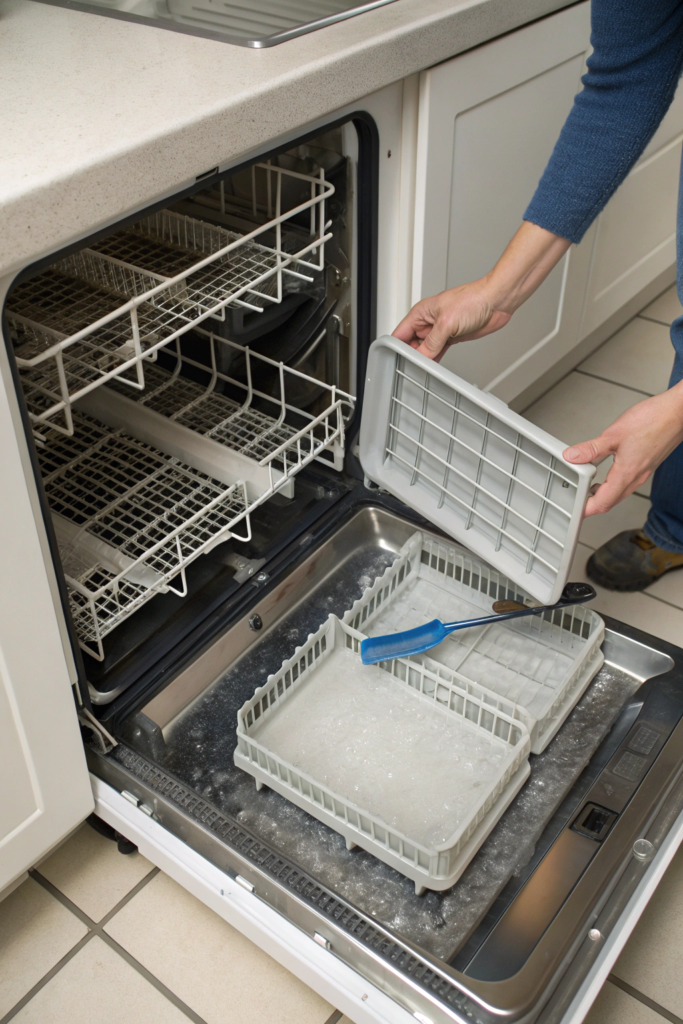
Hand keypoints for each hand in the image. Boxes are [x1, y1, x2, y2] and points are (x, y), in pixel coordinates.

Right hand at [393, 281, 511, 360]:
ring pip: (425, 350)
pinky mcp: (452, 338)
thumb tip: (422, 356)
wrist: (496, 301)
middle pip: (411, 344)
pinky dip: (436, 360)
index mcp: (421, 313)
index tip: (396, 360)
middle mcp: (429, 322)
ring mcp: (440, 330)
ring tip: (422, 369)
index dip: (395, 346)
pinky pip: (438, 352)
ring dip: (424, 359)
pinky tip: (434, 367)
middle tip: (412, 368)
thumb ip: (432, 342)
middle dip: (411, 356)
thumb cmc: (473, 299)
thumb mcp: (447, 322)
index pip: (400, 333)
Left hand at [563, 383, 682, 515]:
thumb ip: (591, 449)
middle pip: (610, 502)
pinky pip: (627, 483)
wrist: (678, 413)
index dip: (585, 509)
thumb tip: (572, 457)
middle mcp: (636, 478)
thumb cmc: (653, 420)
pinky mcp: (646, 466)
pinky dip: (613, 484)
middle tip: (576, 499)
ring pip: (619, 493)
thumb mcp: (613, 434)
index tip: (574, 508)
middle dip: (591, 504)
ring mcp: (642, 473)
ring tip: (586, 487)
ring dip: (602, 494)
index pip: (602, 503)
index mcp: (626, 474)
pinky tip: (606, 474)